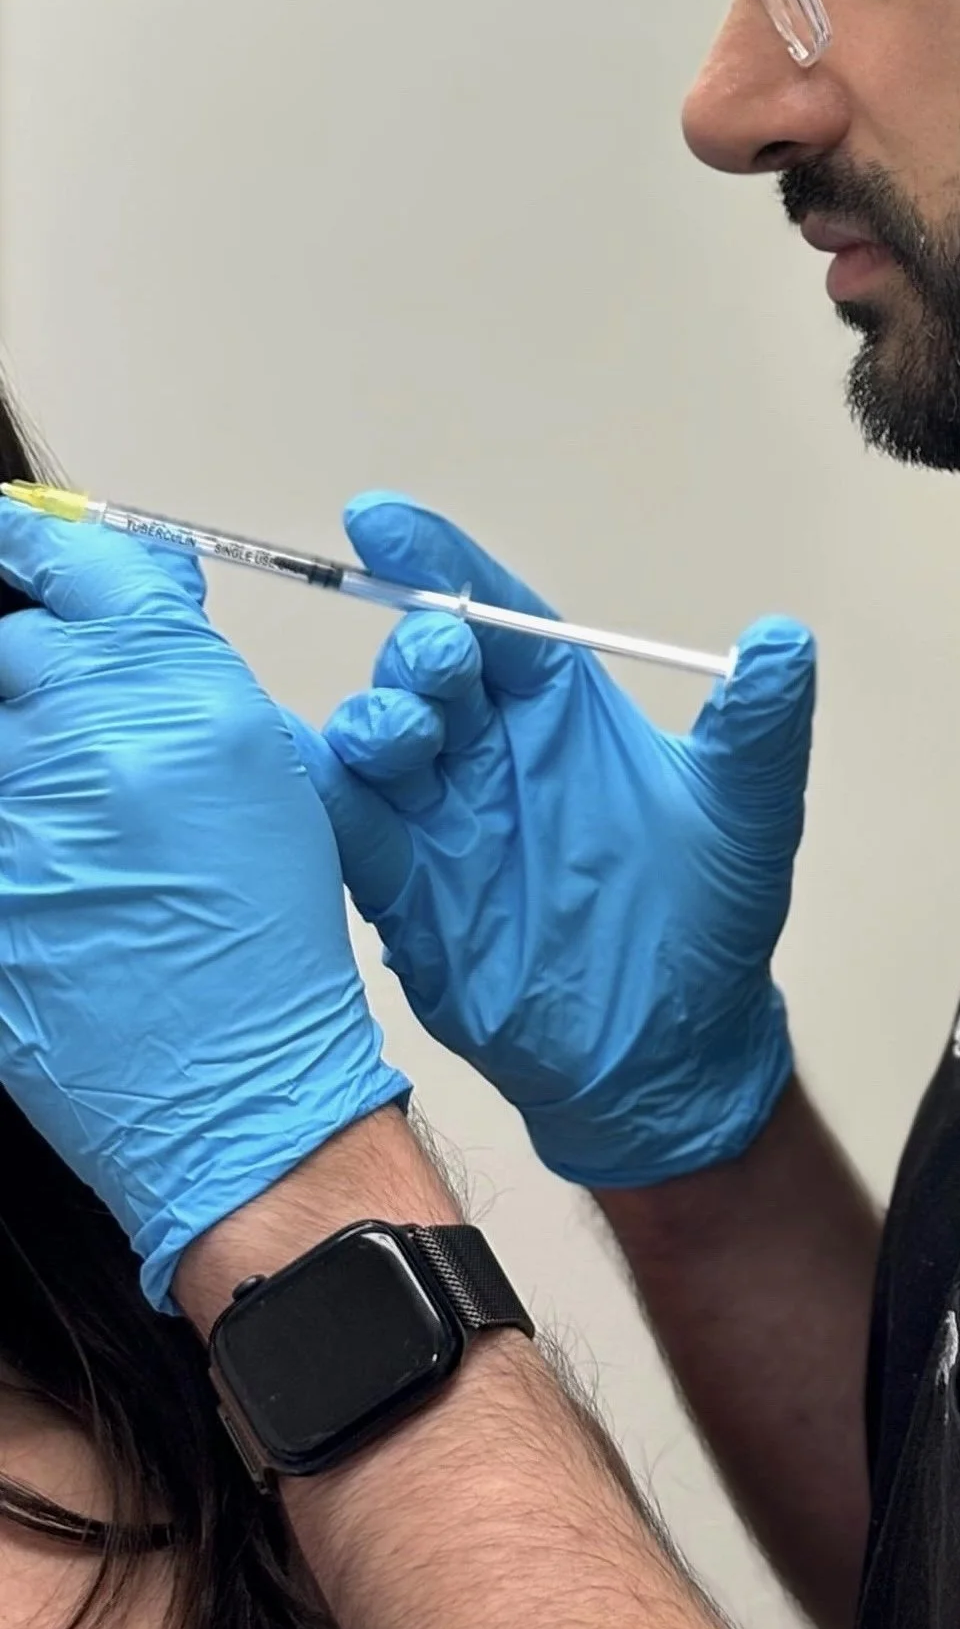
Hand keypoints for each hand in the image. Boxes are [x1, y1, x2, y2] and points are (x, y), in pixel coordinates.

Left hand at [0, 508, 408, 1310]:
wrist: (234, 1089)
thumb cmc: (265, 936)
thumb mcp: (261, 767)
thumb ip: (186, 664)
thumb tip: (144, 585)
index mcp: (176, 697)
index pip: (74, 569)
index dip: (35, 546)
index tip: (17, 538)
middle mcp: (85, 745)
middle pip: (13, 648)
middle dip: (32, 668)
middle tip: (67, 714)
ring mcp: (16, 823)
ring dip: (23, 759)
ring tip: (72, 818)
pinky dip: (17, 828)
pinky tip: (54, 873)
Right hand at [294, 495, 814, 1189]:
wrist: (668, 1052)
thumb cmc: (708, 923)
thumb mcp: (747, 812)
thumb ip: (760, 725)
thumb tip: (784, 641)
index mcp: (562, 712)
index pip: (496, 613)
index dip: (441, 561)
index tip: (383, 520)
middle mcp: (493, 753)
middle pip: (431, 666)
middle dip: (422, 645)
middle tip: (440, 657)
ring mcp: (443, 820)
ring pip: (379, 740)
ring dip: (376, 721)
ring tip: (403, 734)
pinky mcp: (408, 893)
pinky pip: (347, 830)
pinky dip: (318, 799)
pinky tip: (309, 780)